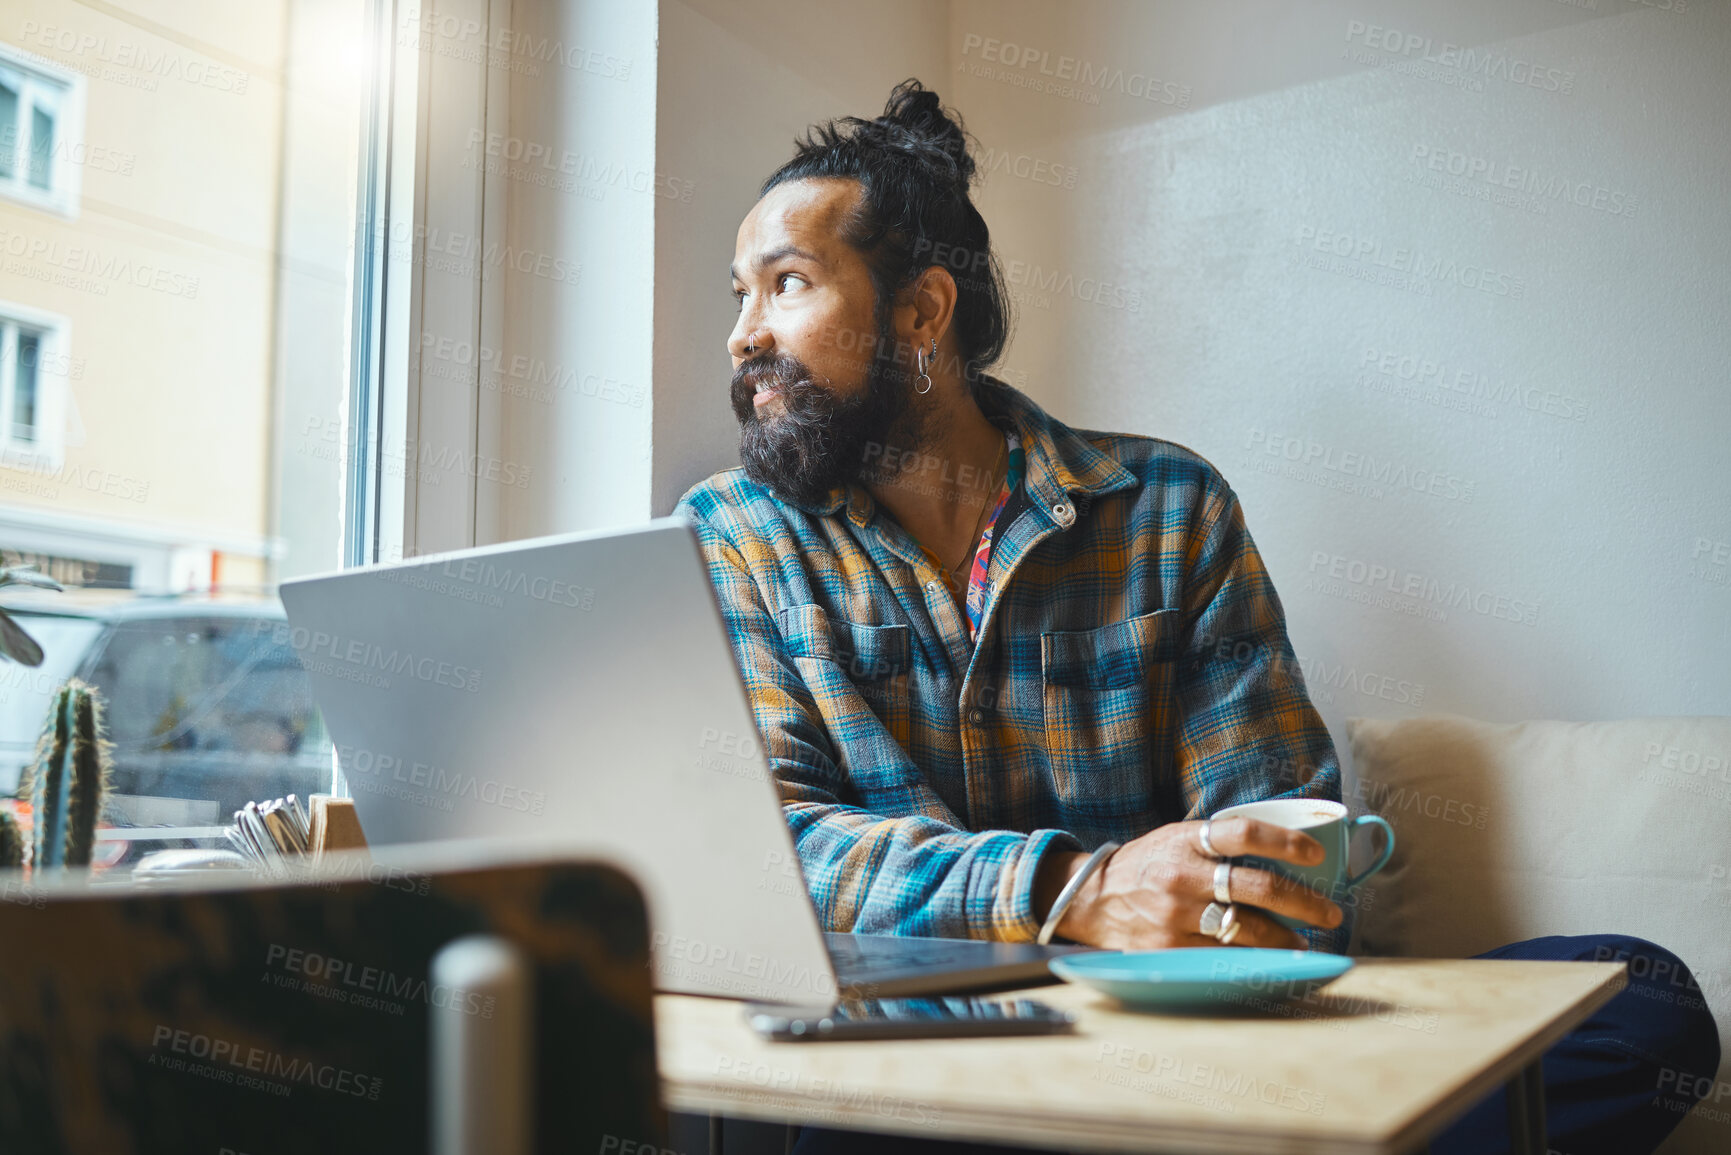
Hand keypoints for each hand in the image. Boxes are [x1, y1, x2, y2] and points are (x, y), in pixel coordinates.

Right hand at [1035, 817, 1343, 949]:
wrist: (1091, 898)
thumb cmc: (1147, 864)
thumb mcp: (1176, 838)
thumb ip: (1218, 843)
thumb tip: (1282, 849)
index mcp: (1187, 840)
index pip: (1245, 834)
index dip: (1286, 842)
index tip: (1316, 854)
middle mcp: (1182, 875)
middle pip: (1259, 887)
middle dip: (1306, 902)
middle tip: (1330, 912)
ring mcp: (1175, 915)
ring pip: (1249, 929)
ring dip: (1287, 938)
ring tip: (1302, 941)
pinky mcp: (1170, 948)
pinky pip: (1225, 956)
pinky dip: (1254, 958)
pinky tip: (1269, 958)